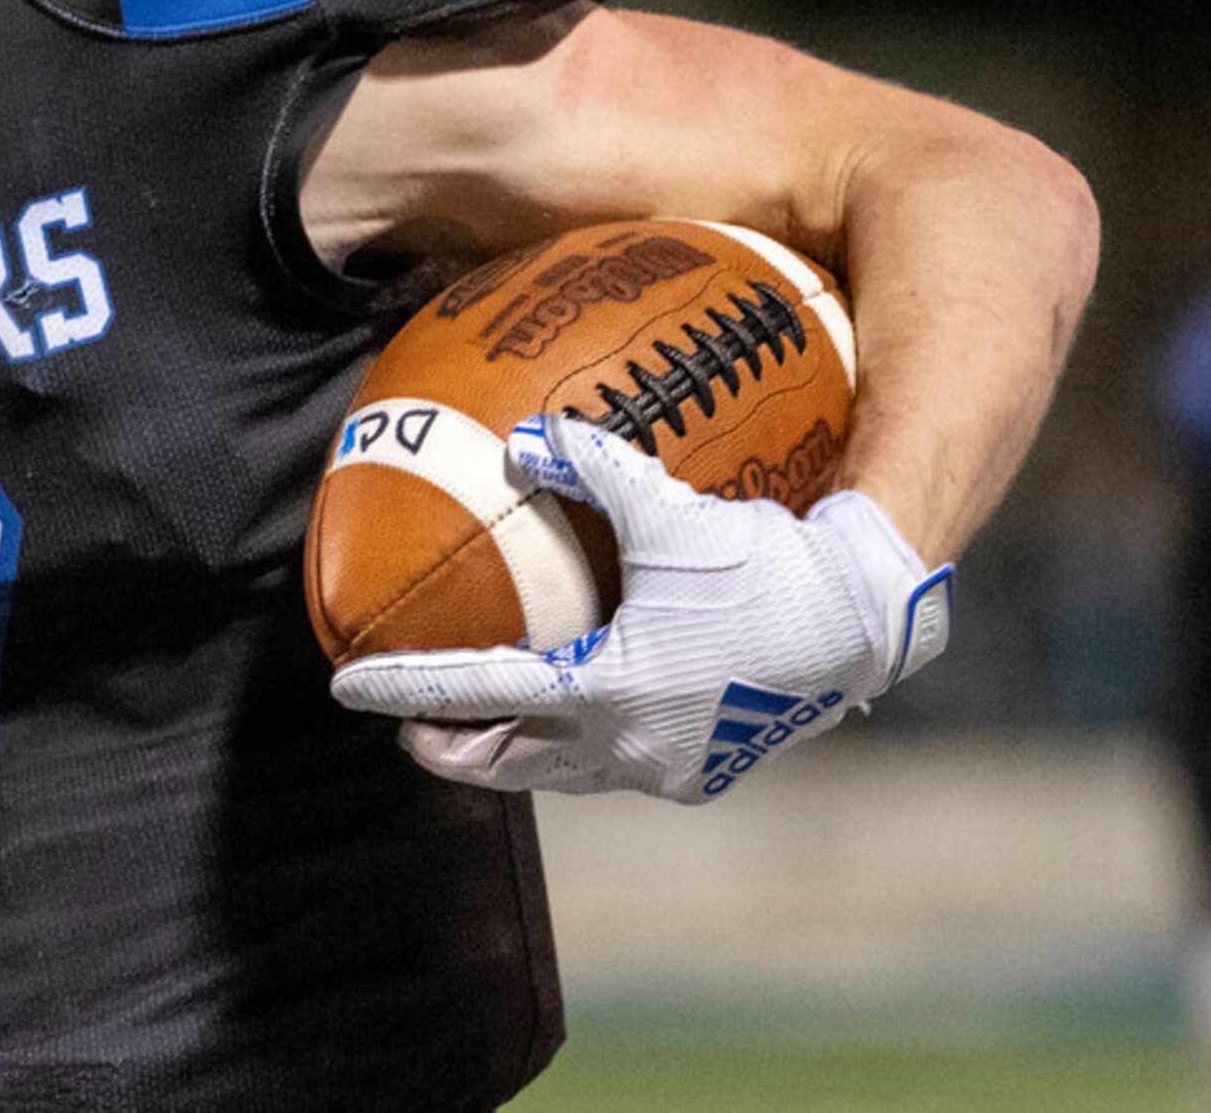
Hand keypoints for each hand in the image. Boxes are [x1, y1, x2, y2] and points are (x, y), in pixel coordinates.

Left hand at [329, 413, 954, 802]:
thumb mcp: (671, 511)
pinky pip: (613, 767)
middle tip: (408, 726)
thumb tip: (527, 436)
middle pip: (506, 764)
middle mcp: (627, 745)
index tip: (346, 687)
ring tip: (480, 725)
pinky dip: (575, 747)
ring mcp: (666, 769)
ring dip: (512, 753)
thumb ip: (594, 470)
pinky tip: (574, 714)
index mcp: (606, 689)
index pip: (476, 692)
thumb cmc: (764, 563)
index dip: (403, 688)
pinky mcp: (701, 772)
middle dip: (448, 749)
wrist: (864, 624)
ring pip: (560, 773)